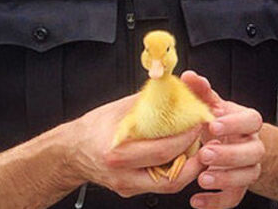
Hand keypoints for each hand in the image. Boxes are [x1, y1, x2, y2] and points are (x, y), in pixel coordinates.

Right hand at [65, 92, 206, 197]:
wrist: (71, 151)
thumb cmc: (92, 128)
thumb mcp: (119, 109)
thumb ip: (149, 101)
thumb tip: (174, 88)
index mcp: (117, 153)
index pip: (162, 151)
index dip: (185, 139)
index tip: (197, 124)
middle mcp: (122, 174)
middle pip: (170, 178)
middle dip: (195, 160)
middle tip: (206, 141)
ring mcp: (127, 186)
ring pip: (169, 186)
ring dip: (188, 168)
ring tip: (198, 148)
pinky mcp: (131, 190)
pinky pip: (160, 184)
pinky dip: (175, 171)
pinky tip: (182, 156)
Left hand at [184, 71, 264, 208]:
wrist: (235, 145)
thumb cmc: (221, 124)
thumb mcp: (213, 106)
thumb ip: (202, 92)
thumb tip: (189, 77)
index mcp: (247, 123)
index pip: (251, 120)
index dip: (234, 123)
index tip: (213, 124)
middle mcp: (253, 145)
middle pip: (253, 151)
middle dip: (229, 154)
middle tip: (205, 154)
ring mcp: (249, 167)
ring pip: (248, 176)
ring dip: (226, 178)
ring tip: (203, 178)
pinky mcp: (240, 187)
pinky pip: (234, 198)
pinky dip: (216, 202)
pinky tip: (197, 200)